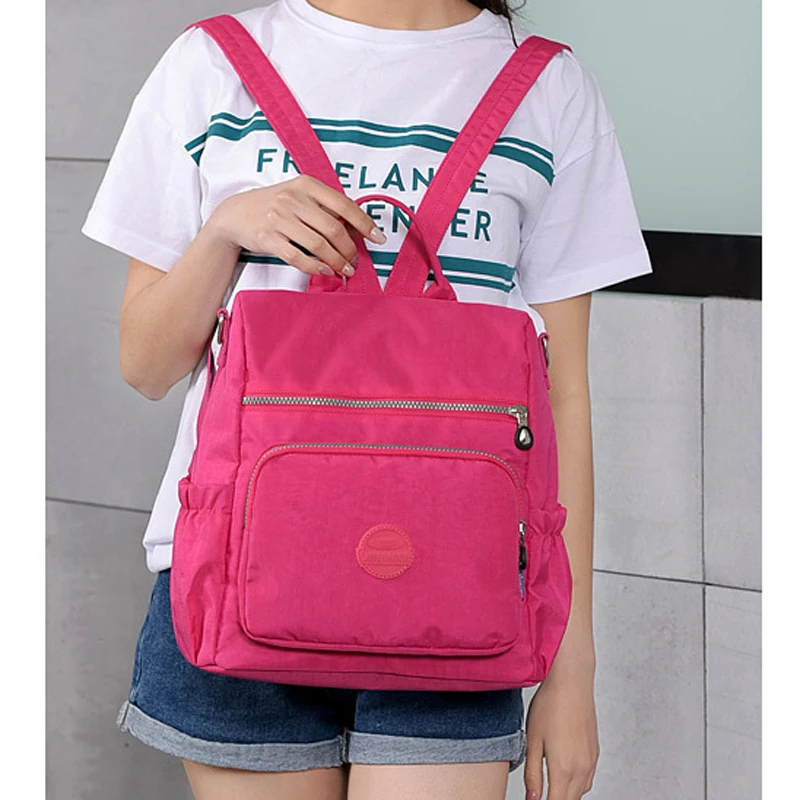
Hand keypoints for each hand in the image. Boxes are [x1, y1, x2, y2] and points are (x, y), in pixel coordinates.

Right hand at [207, 174, 386, 277]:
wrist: (235, 214)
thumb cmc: (275, 206)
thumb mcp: (300, 196)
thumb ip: (325, 208)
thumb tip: (358, 230)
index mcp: (306, 185)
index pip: (344, 205)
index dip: (364, 223)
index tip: (378, 238)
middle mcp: (293, 199)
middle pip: (333, 228)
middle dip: (349, 249)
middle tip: (355, 261)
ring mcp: (279, 218)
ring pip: (318, 244)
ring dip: (336, 261)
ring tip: (345, 270)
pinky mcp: (268, 238)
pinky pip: (297, 256)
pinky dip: (315, 266)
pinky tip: (325, 270)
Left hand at [524, 667, 598, 798]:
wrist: (571, 682)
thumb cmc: (550, 705)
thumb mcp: (532, 740)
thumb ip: (532, 773)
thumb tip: (532, 798)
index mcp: (564, 768)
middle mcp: (581, 769)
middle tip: (539, 794)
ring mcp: (591, 761)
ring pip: (580, 792)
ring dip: (566, 794)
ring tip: (549, 788)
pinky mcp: (595, 752)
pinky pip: (587, 779)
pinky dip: (576, 784)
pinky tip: (564, 775)